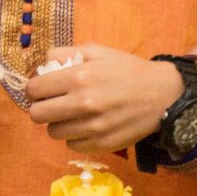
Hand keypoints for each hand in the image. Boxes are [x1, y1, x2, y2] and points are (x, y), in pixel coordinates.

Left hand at [24, 45, 183, 153]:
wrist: (162, 95)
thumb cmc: (127, 70)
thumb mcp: (98, 50)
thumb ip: (66, 53)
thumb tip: (42, 65)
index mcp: (78, 77)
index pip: (34, 90)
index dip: (35, 89)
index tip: (42, 89)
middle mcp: (82, 104)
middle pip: (37, 115)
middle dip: (41, 107)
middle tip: (53, 103)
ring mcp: (92, 128)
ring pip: (52, 132)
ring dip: (58, 123)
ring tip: (72, 114)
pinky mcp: (101, 145)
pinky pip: (71, 145)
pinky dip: (74, 136)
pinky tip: (86, 126)